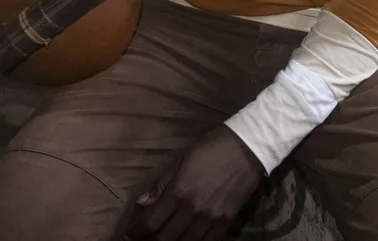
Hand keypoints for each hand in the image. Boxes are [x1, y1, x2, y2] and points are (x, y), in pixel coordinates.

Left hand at [127, 126, 263, 240]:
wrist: (248, 146)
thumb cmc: (211, 147)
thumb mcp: (182, 160)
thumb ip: (163, 185)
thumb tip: (145, 203)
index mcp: (179, 191)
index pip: (151, 222)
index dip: (136, 232)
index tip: (129, 234)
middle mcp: (193, 209)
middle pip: (166, 238)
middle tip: (144, 239)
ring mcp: (211, 218)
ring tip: (165, 239)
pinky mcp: (227, 221)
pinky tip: (189, 239)